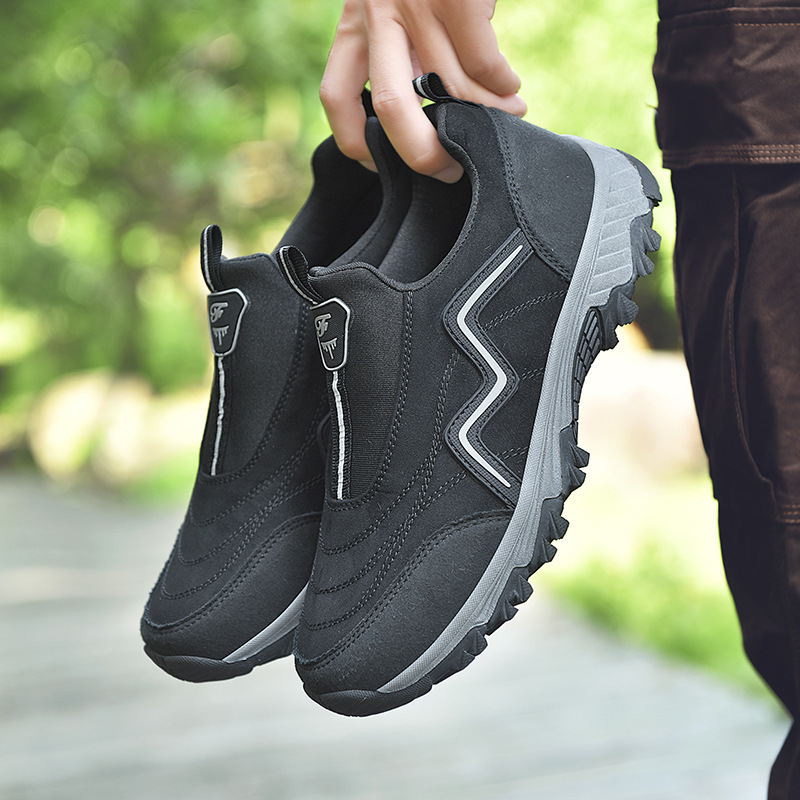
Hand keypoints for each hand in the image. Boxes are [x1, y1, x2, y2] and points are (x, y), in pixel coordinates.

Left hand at [321, 0, 526, 181]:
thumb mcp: (386, 2)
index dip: (355, 144)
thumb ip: (393, 48)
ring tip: (507, 116)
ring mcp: (417, 4)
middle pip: (391, 108)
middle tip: (450, 169)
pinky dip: (503, 84)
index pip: (336, 98)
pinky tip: (511, 88)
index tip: (381, 165)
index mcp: (354, 23)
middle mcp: (378, 16)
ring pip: (450, 88)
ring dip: (485, 116)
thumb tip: (428, 108)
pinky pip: (484, 62)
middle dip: (424, 154)